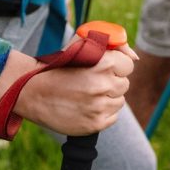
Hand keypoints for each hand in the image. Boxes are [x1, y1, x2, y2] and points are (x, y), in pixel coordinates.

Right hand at [0, 45, 137, 135]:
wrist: (33, 91)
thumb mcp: (83, 45)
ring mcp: (98, 106)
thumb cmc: (61, 65)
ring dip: (108, 97)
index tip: (104, 67)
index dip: (117, 65)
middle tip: (92, 80)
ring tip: (88, 93)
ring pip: (120, 100)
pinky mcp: (94, 124)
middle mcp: (103, 85)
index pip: (128, 65)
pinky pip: (112, 116)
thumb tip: (136, 58)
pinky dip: (103, 112)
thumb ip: (114, 47)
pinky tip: (87, 105)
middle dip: (112, 81)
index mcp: (103, 63)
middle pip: (124, 83)